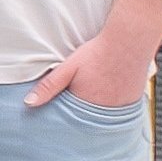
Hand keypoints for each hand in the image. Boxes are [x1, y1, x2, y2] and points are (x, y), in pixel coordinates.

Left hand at [29, 23, 161, 112]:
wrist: (129, 41)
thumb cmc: (98, 52)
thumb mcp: (68, 67)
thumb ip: (49, 86)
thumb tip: (29, 103)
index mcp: (85, 106)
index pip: (70, 119)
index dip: (67, 112)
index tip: (66, 105)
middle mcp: (104, 112)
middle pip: (88, 119)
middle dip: (83, 111)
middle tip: (86, 91)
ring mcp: (120, 109)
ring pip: (104, 116)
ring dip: (99, 108)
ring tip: (99, 90)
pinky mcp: (132, 104)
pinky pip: (119, 111)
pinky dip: (114, 105)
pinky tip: (112, 91)